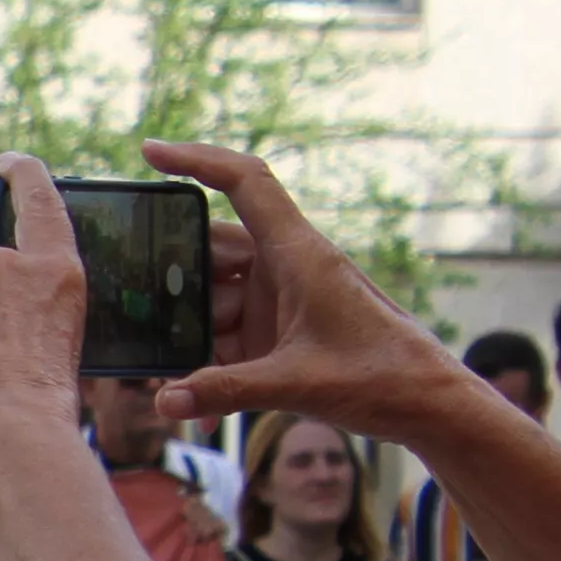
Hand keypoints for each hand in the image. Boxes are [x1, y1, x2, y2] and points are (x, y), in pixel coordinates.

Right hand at [136, 139, 468, 445]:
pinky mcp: (280, 335)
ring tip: (155, 361)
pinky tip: (189, 395)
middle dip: (173, 278)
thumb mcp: (298, 384)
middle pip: (212, 251)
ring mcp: (281, 302)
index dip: (198, 160)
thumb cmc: (382, 377)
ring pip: (214, 298)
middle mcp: (287, 269)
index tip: (151, 153)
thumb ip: (225, 391)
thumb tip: (163, 400)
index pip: (245, 182)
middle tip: (131, 303)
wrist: (429, 407)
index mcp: (300, 255)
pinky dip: (207, 362)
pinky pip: (228, 338)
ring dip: (188, 330)